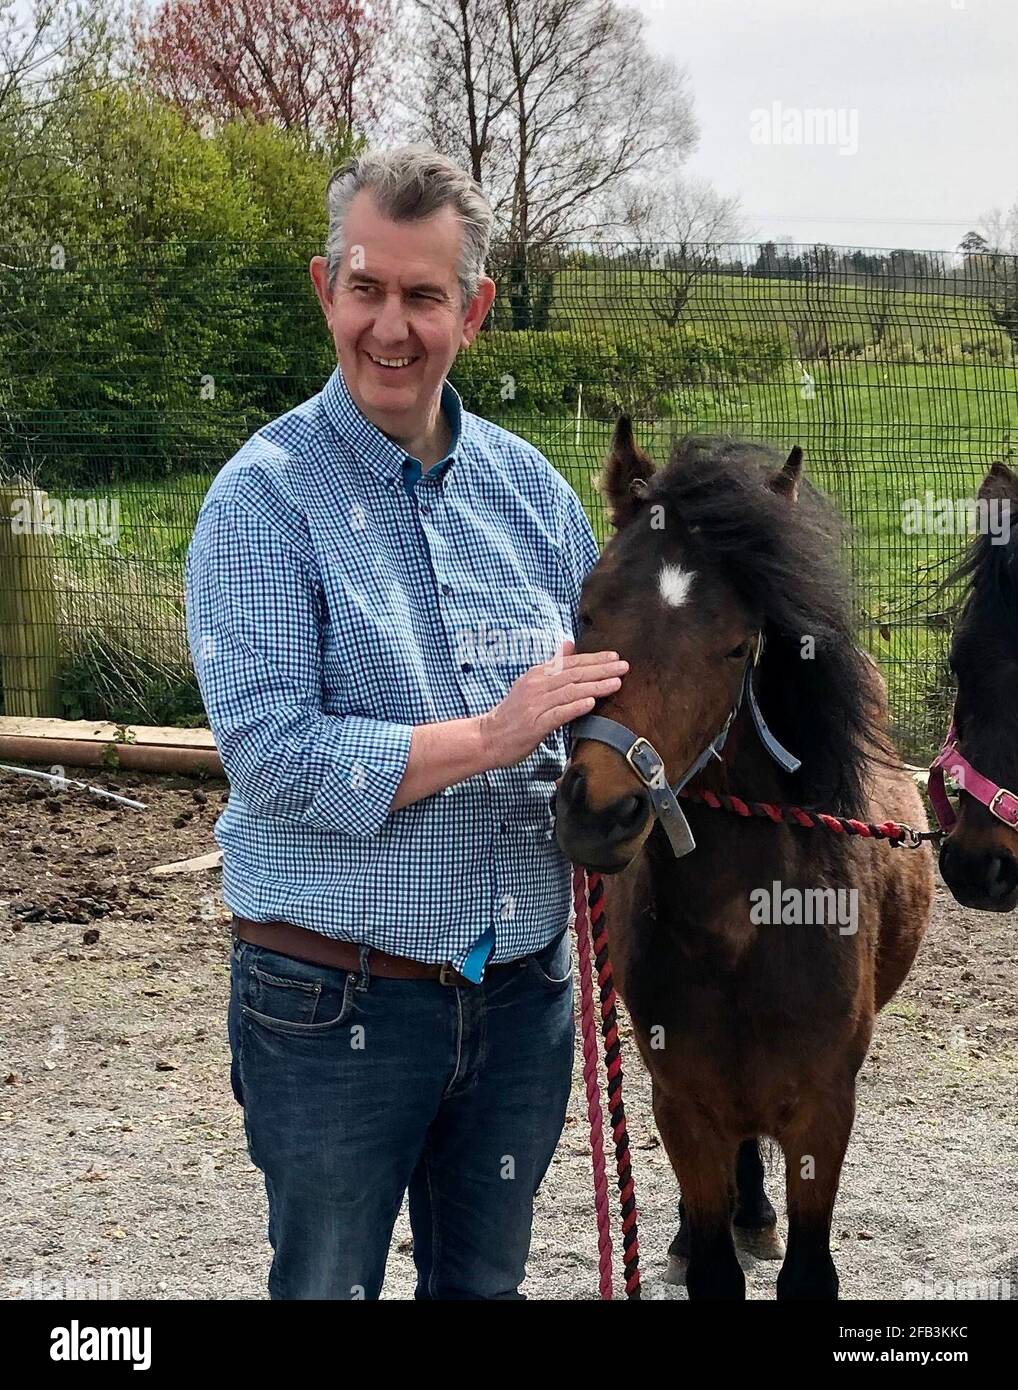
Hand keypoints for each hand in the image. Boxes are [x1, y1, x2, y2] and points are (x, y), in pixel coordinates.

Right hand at [480, 639, 627, 769]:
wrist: (488, 737)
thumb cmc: (513, 714)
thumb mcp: (531, 684)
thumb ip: (552, 666)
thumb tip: (568, 644)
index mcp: (538, 674)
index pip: (570, 663)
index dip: (594, 660)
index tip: (616, 657)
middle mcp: (536, 686)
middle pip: (574, 674)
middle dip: (601, 670)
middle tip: (624, 667)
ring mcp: (534, 705)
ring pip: (569, 691)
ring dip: (594, 686)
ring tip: (615, 683)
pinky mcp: (534, 724)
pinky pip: (558, 713)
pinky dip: (575, 707)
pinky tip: (591, 702)